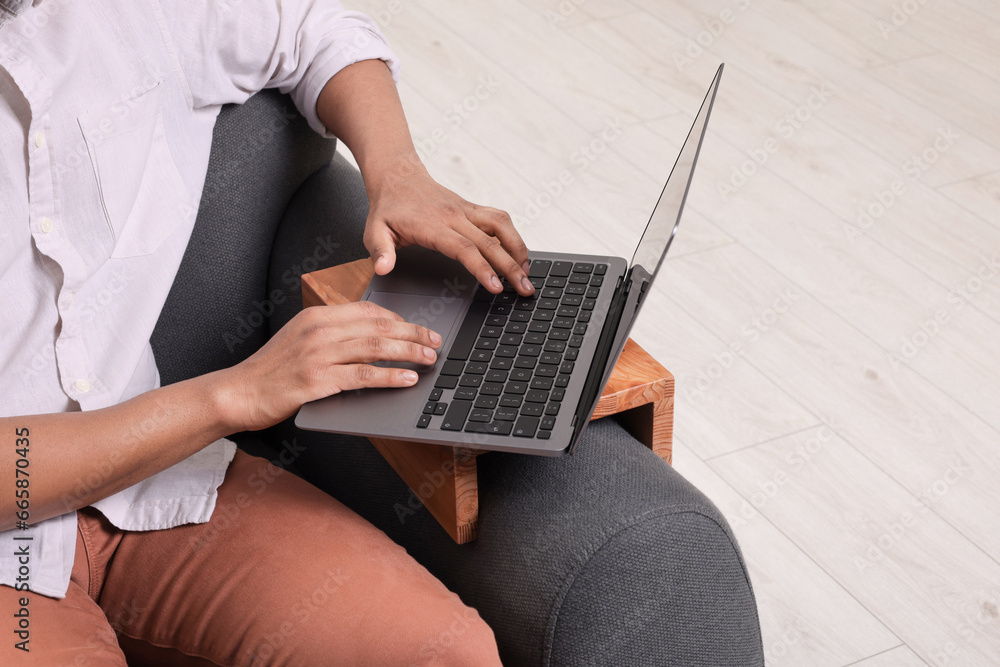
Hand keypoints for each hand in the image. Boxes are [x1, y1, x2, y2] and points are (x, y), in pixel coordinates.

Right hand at [218, 302, 440, 431]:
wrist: (238, 392)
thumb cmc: (270, 370)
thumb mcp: (300, 340)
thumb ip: (331, 334)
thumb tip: (369, 338)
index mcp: (317, 316)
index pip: (368, 311)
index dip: (399, 318)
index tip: (418, 327)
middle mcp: (319, 330)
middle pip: (378, 326)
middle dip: (413, 333)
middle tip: (434, 341)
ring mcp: (318, 354)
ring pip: (376, 347)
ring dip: (408, 352)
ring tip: (429, 358)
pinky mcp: (318, 380)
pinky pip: (363, 375)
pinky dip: (390, 375)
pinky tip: (407, 378)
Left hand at [363, 160, 534, 296]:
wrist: (397, 176)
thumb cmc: (387, 207)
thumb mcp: (373, 230)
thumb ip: (380, 250)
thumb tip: (383, 268)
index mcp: (434, 225)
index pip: (465, 249)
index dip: (483, 268)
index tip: (497, 287)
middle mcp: (455, 216)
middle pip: (491, 242)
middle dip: (512, 267)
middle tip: (526, 289)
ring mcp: (466, 210)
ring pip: (502, 226)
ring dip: (519, 249)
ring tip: (528, 272)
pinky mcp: (472, 208)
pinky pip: (499, 219)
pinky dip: (513, 236)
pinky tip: (519, 253)